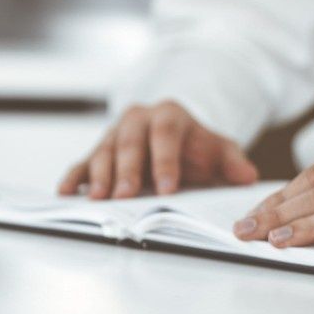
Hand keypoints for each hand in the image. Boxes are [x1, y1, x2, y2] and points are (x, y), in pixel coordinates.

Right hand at [59, 101, 257, 197]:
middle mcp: (137, 119)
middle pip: (129, 142)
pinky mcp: (96, 150)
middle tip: (127, 196)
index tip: (169, 188)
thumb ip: (233, 162)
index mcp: (169, 114)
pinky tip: (66, 192)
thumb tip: (247, 177)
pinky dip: (73, 177)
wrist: (173, 138)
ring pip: (103, 151)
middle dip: (127, 171)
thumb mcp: (219, 150)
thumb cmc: (195, 148)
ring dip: (99, 176)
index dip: (165, 160)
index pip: (165, 134)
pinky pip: (82, 162)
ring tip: (99, 199)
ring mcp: (113, 134)